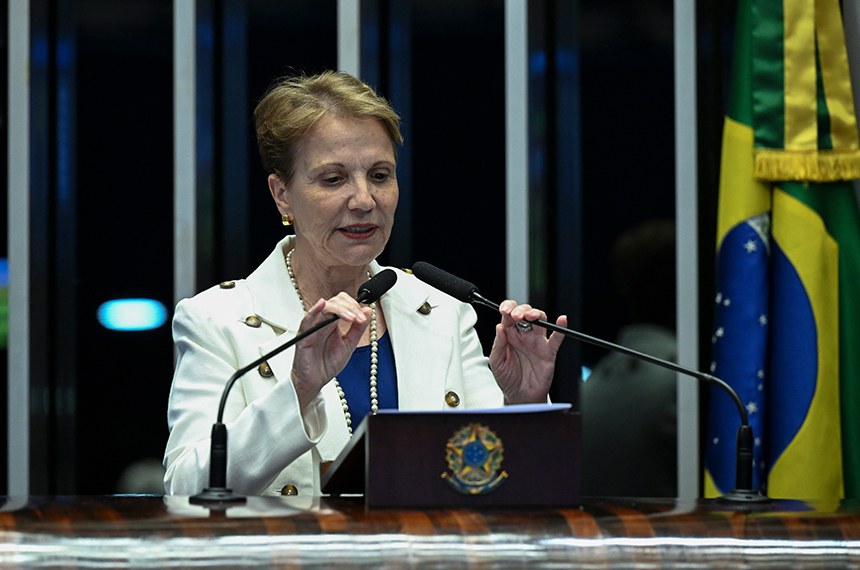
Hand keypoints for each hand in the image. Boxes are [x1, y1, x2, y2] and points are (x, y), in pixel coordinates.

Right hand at [290, 294, 370, 409]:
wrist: (315, 381)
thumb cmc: (327, 363)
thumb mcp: (349, 345)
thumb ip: (358, 329)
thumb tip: (368, 311)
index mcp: (333, 322)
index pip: (343, 303)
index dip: (354, 306)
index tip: (364, 316)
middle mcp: (322, 322)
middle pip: (335, 302)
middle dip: (350, 307)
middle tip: (359, 318)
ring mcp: (313, 327)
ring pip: (324, 308)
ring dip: (339, 310)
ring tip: (351, 317)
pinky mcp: (304, 336)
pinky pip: (306, 320)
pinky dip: (313, 311)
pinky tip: (322, 304)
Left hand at [488, 300, 566, 403]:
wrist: (520, 396)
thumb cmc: (508, 378)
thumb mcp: (497, 362)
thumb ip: (498, 344)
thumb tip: (499, 327)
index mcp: (509, 335)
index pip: (509, 315)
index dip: (508, 308)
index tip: (505, 310)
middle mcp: (523, 335)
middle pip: (525, 313)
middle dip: (521, 310)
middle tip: (516, 315)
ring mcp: (537, 342)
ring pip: (540, 320)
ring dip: (536, 314)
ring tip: (530, 316)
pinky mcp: (549, 351)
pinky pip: (557, 338)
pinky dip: (561, 327)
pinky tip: (561, 320)